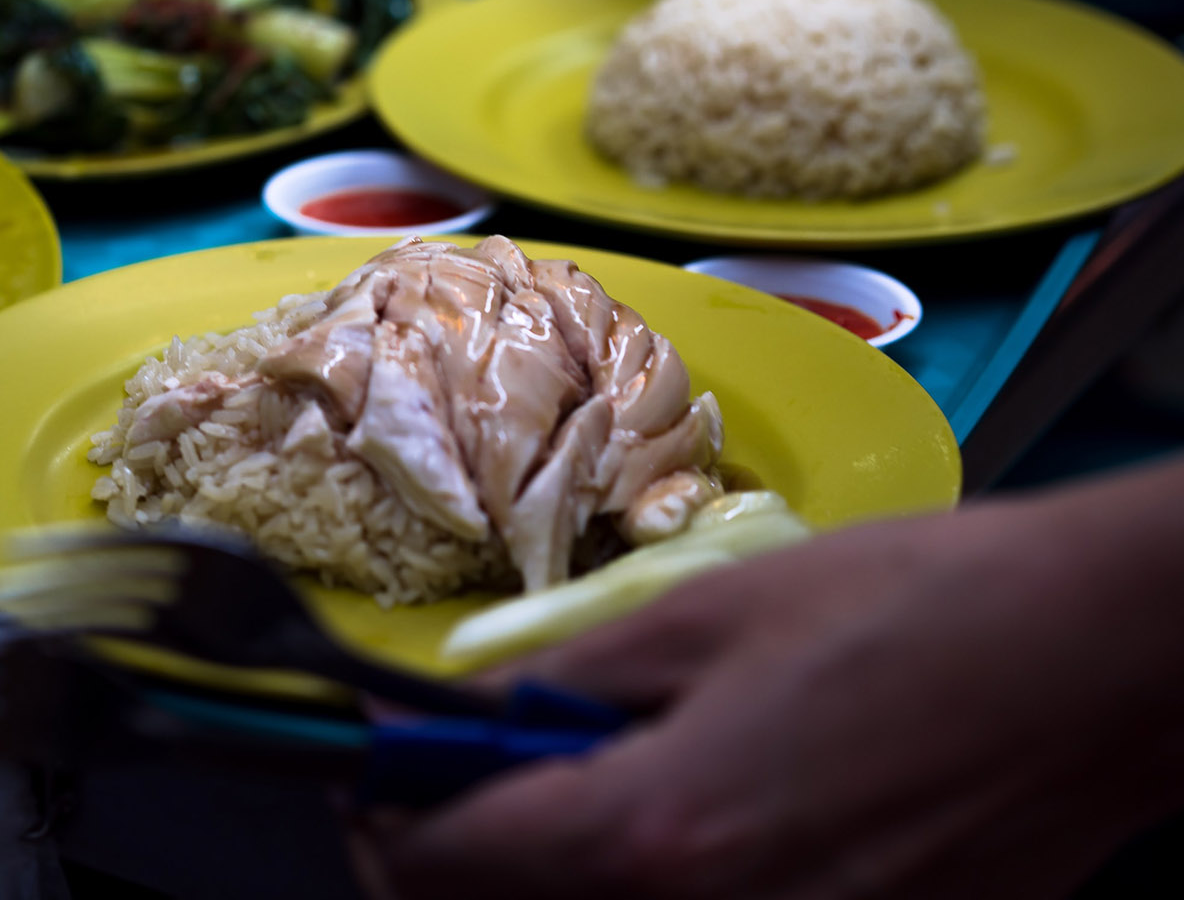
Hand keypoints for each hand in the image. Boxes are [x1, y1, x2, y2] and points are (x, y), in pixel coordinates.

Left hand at [357, 458, 1183, 898]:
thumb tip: (463, 718)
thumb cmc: (922, 610)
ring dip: (559, 885)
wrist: (1103, 662)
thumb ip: (566, 681)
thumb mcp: (710, 612)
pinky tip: (699, 830)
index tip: (377, 781)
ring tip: (590, 798)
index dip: (385, 819)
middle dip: (465, 868)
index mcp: (656, 835)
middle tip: (472, 795)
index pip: (443, 866)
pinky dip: (665, 897)